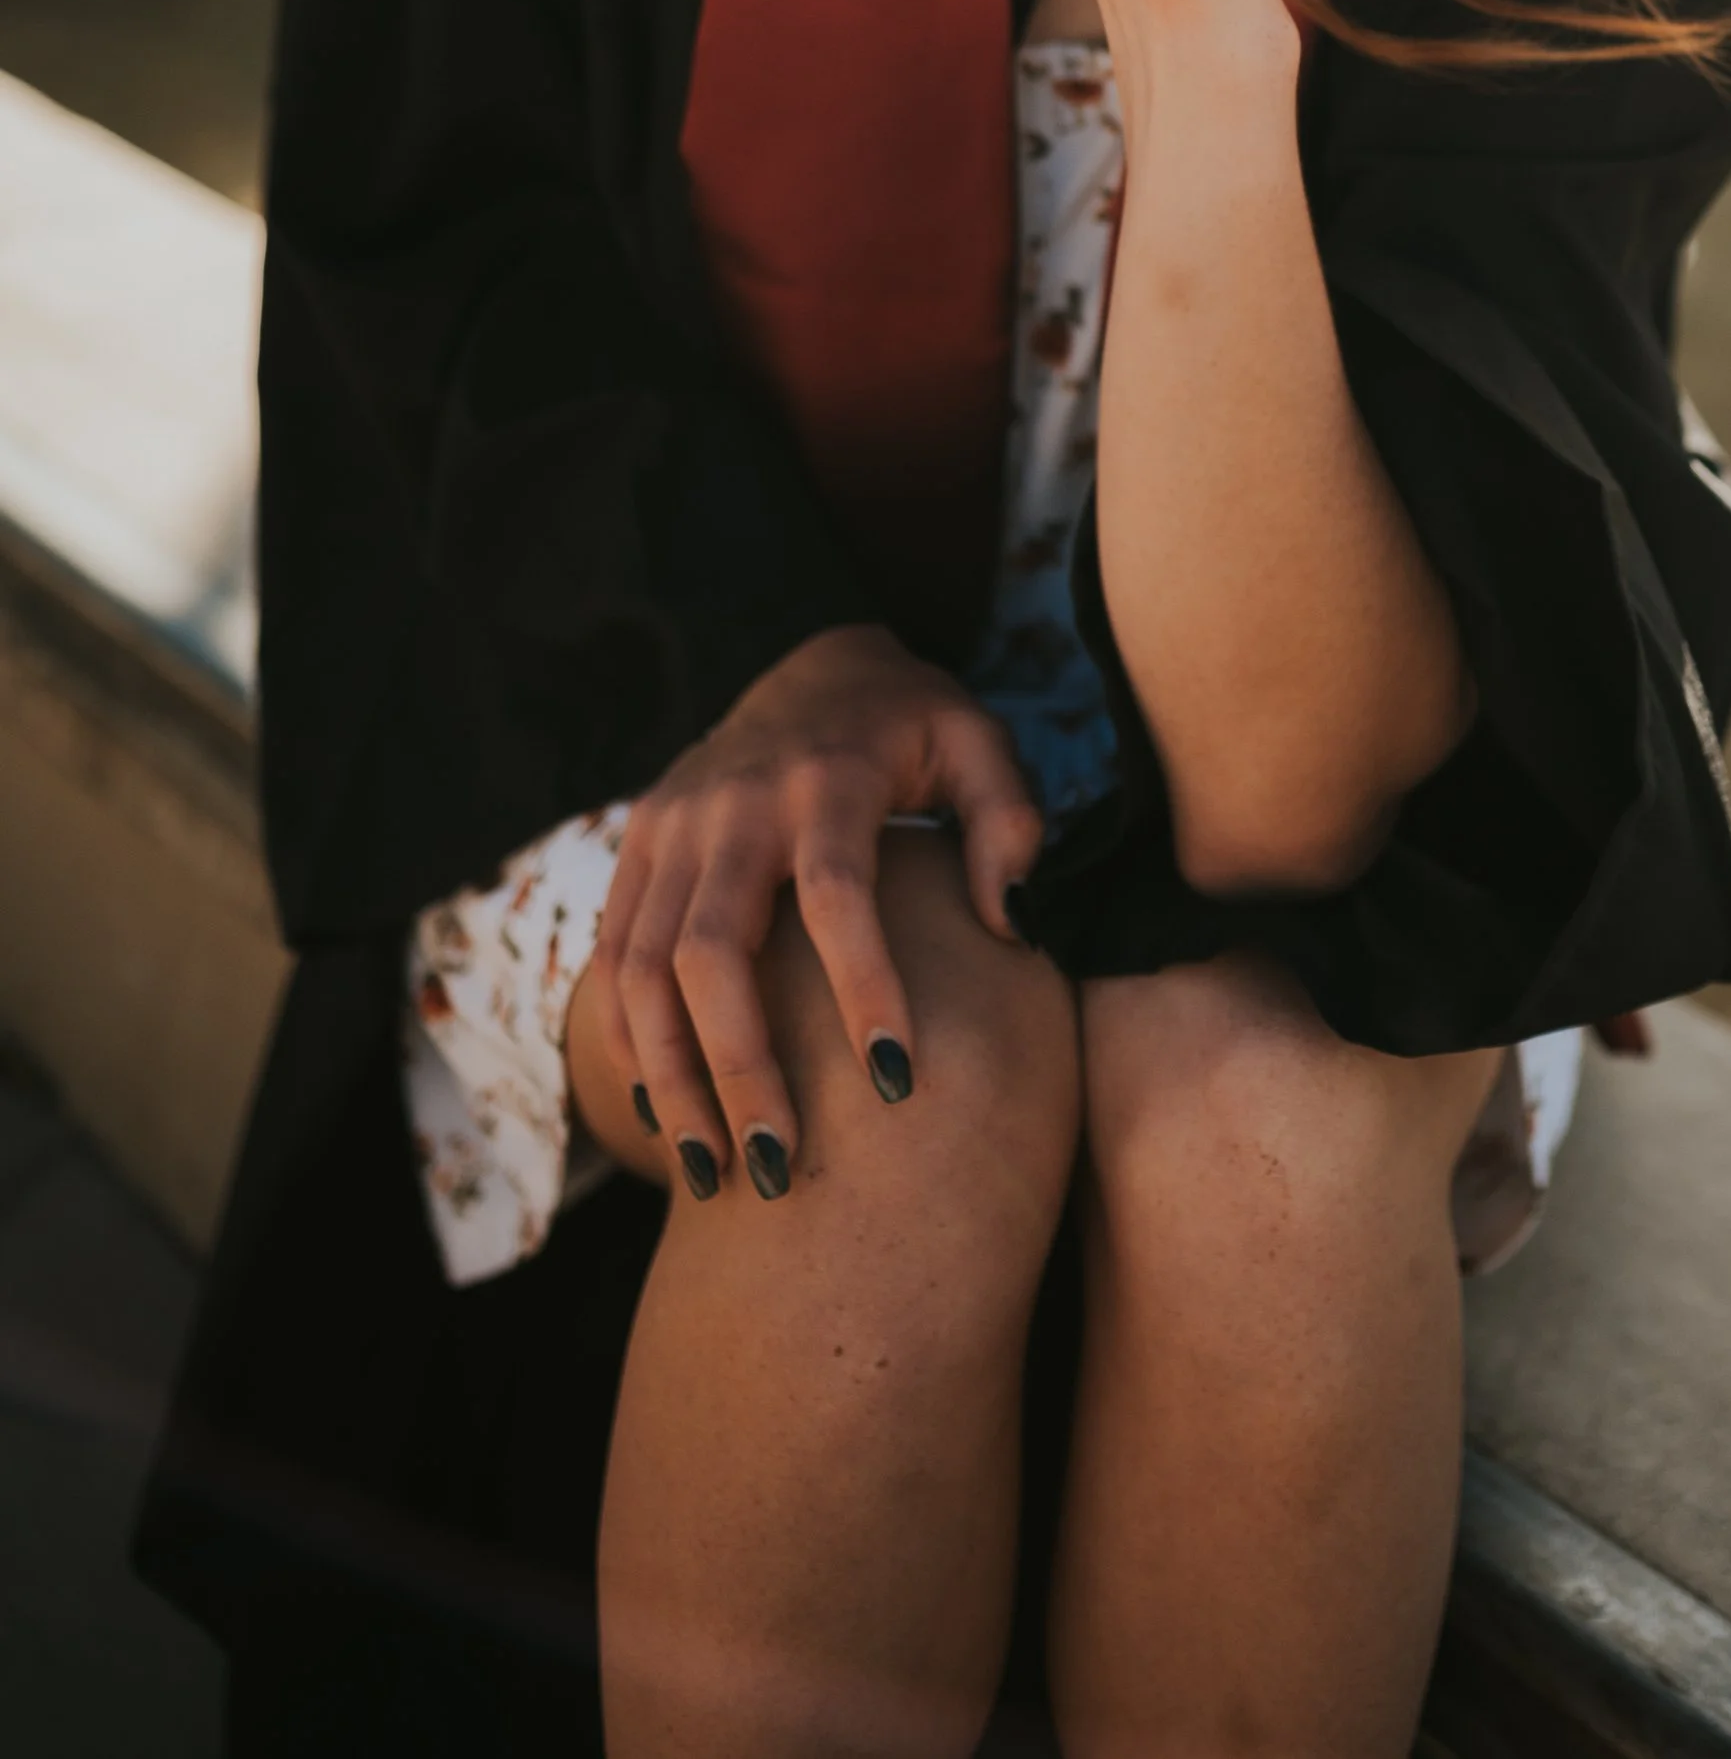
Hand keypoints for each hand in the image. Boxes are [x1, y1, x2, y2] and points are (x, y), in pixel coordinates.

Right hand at [579, 624, 1039, 1190]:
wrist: (812, 662)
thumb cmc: (911, 724)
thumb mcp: (977, 742)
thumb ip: (1007, 822)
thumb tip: (1008, 928)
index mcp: (826, 778)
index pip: (837, 893)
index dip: (864, 987)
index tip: (897, 1082)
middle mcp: (733, 803)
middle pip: (713, 951)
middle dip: (740, 1068)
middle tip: (779, 1168)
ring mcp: (672, 825)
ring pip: (645, 968)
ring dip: (674, 1080)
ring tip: (715, 1176)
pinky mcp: (637, 846)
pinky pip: (614, 957)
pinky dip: (628, 1041)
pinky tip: (664, 1115)